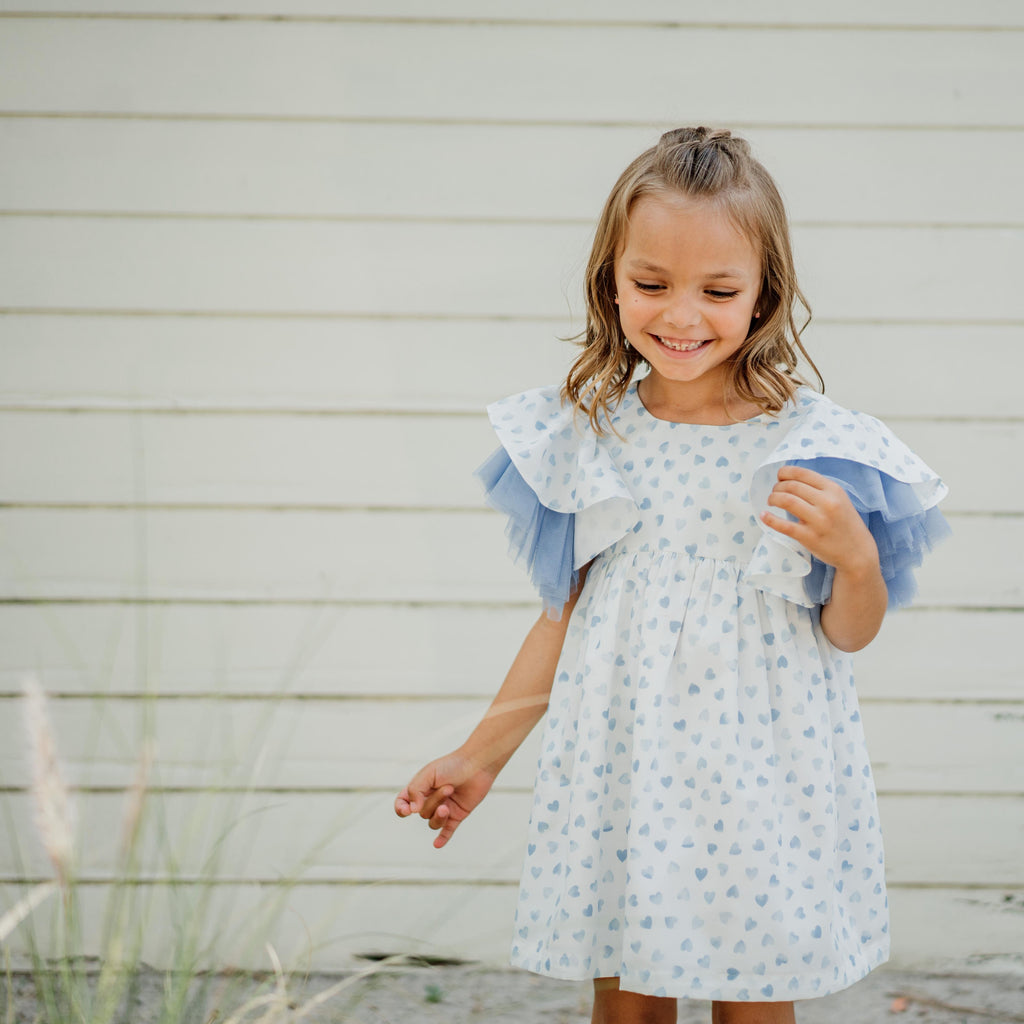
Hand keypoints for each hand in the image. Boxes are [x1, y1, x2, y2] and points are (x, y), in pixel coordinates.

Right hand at [394, 750, 496, 848]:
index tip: (408, 810)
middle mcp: (430, 799)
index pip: (403, 802)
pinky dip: (442, 838)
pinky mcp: (457, 815)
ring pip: (433, 823)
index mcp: (420, 788)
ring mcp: (444, 808)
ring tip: (449, 805)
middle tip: (449, 787)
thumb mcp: (429, 774)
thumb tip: (412, 811)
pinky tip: (437, 844)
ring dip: (440, 816)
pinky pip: (447, 831)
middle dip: (433, 803)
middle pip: (422, 813)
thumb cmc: (452, 765)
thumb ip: (415, 791)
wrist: (477, 765)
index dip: (401, 809)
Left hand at [761, 464, 878, 575]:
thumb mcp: (839, 499)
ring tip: (771, 501)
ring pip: (786, 501)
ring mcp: (818, 520)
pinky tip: (764, 516)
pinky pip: (784, 526)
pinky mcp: (809, 537)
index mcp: (834, 490)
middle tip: (775, 492)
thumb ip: (819, 489)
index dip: (785, 472)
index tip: (779, 476)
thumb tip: (790, 479)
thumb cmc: (845, 524)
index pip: (802, 473)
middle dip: (777, 487)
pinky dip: (770, 519)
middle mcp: (827, 503)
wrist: (858, 552)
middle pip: (792, 486)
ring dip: (773, 498)